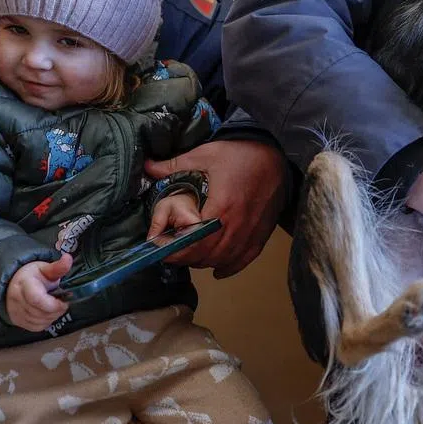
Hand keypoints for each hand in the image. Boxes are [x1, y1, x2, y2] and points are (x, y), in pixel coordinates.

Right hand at [6, 255, 71, 331]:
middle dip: (57, 309)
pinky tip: (48, 312)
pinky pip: (37, 327)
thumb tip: (68, 258)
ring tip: (55, 305)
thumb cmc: (32, 276)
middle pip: (41, 312)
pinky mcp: (19, 322)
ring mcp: (16, 313)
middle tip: (62, 301)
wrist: (14, 285)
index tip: (64, 301)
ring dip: (53, 315)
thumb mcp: (45, 268)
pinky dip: (46, 321)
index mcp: (23, 285)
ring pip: (40, 321)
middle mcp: (16, 300)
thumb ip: (58, 267)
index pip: (37, 299)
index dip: (54, 304)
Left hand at [144, 140, 286, 277]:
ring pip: (224, 259)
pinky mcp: (262, 233)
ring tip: (191, 255)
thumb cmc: (240, 153)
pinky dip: (230, 267)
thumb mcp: (204, 155)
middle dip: (186, 257)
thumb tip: (147, 166)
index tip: (162, 248)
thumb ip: (174, 165)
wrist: (275, 154)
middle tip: (172, 251)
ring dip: (205, 262)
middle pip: (208, 255)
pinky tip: (218, 270)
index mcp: (221, 207)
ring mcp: (251, 231)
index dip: (176, 250)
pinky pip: (245, 258)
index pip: (195, 241)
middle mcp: (237, 224)